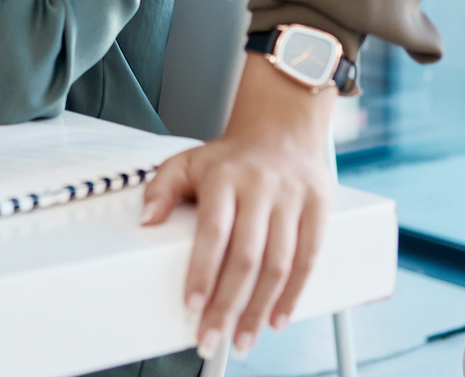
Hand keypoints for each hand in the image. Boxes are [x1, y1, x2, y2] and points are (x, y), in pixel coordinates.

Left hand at [140, 54, 337, 356]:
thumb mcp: (188, 161)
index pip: (214, 231)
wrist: (282, 126)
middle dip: (229, 304)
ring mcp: (292, 197)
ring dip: (261, 308)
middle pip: (247, 256)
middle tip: (213, 337)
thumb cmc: (231, 155)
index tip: (192, 305)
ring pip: (280, 263)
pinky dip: (295, 293)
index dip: (203, 271)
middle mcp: (261, 186)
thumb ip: (162, 189)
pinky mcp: (319, 206)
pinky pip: (310, 257)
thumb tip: (146, 220)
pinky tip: (279, 317)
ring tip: (244, 338)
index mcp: (224, 176)